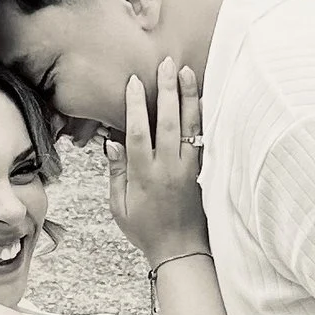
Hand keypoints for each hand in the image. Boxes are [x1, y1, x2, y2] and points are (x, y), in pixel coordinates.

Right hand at [101, 57, 210, 269]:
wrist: (180, 250)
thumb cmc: (146, 230)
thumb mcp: (119, 206)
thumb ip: (116, 173)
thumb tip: (111, 142)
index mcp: (143, 176)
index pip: (138, 132)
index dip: (134, 105)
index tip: (134, 81)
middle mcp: (167, 168)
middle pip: (167, 122)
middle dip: (166, 90)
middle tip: (166, 64)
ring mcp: (188, 169)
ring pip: (189, 127)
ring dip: (188, 97)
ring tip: (187, 72)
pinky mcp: (202, 172)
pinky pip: (204, 139)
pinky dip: (203, 118)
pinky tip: (203, 99)